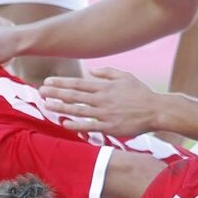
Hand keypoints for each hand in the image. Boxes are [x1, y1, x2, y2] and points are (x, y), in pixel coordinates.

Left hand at [40, 68, 159, 136]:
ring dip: (61, 107)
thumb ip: (107, 72)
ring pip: (78, 110)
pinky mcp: (109, 127)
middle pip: (74, 95)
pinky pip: (89, 126)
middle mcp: (102, 99)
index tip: (48, 81)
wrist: (157, 110)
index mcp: (104, 87)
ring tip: (46, 104)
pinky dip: (76, 124)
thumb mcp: (125, 76)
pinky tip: (64, 123)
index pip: (78, 84)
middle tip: (40, 91)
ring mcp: (105, 113)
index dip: (61, 83)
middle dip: (55, 93)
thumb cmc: (141, 93)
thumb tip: (90, 70)